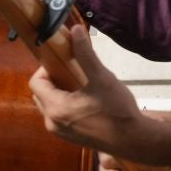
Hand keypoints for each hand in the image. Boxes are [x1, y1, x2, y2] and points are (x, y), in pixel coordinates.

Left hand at [29, 27, 170, 167]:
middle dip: (52, 80)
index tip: (64, 62)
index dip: (46, 68)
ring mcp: (59, 132)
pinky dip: (64, 105)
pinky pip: (58, 116)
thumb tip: (75, 29)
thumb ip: (86, 54)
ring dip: (58, 92)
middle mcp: (51, 122)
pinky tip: (85, 101)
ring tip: (80, 85)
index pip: (35, 82)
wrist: (134, 141)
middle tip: (72, 71)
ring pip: (48, 105)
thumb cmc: (118, 110)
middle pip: (39, 94)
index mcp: (56, 108)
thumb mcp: (102, 78)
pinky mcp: (69, 138)